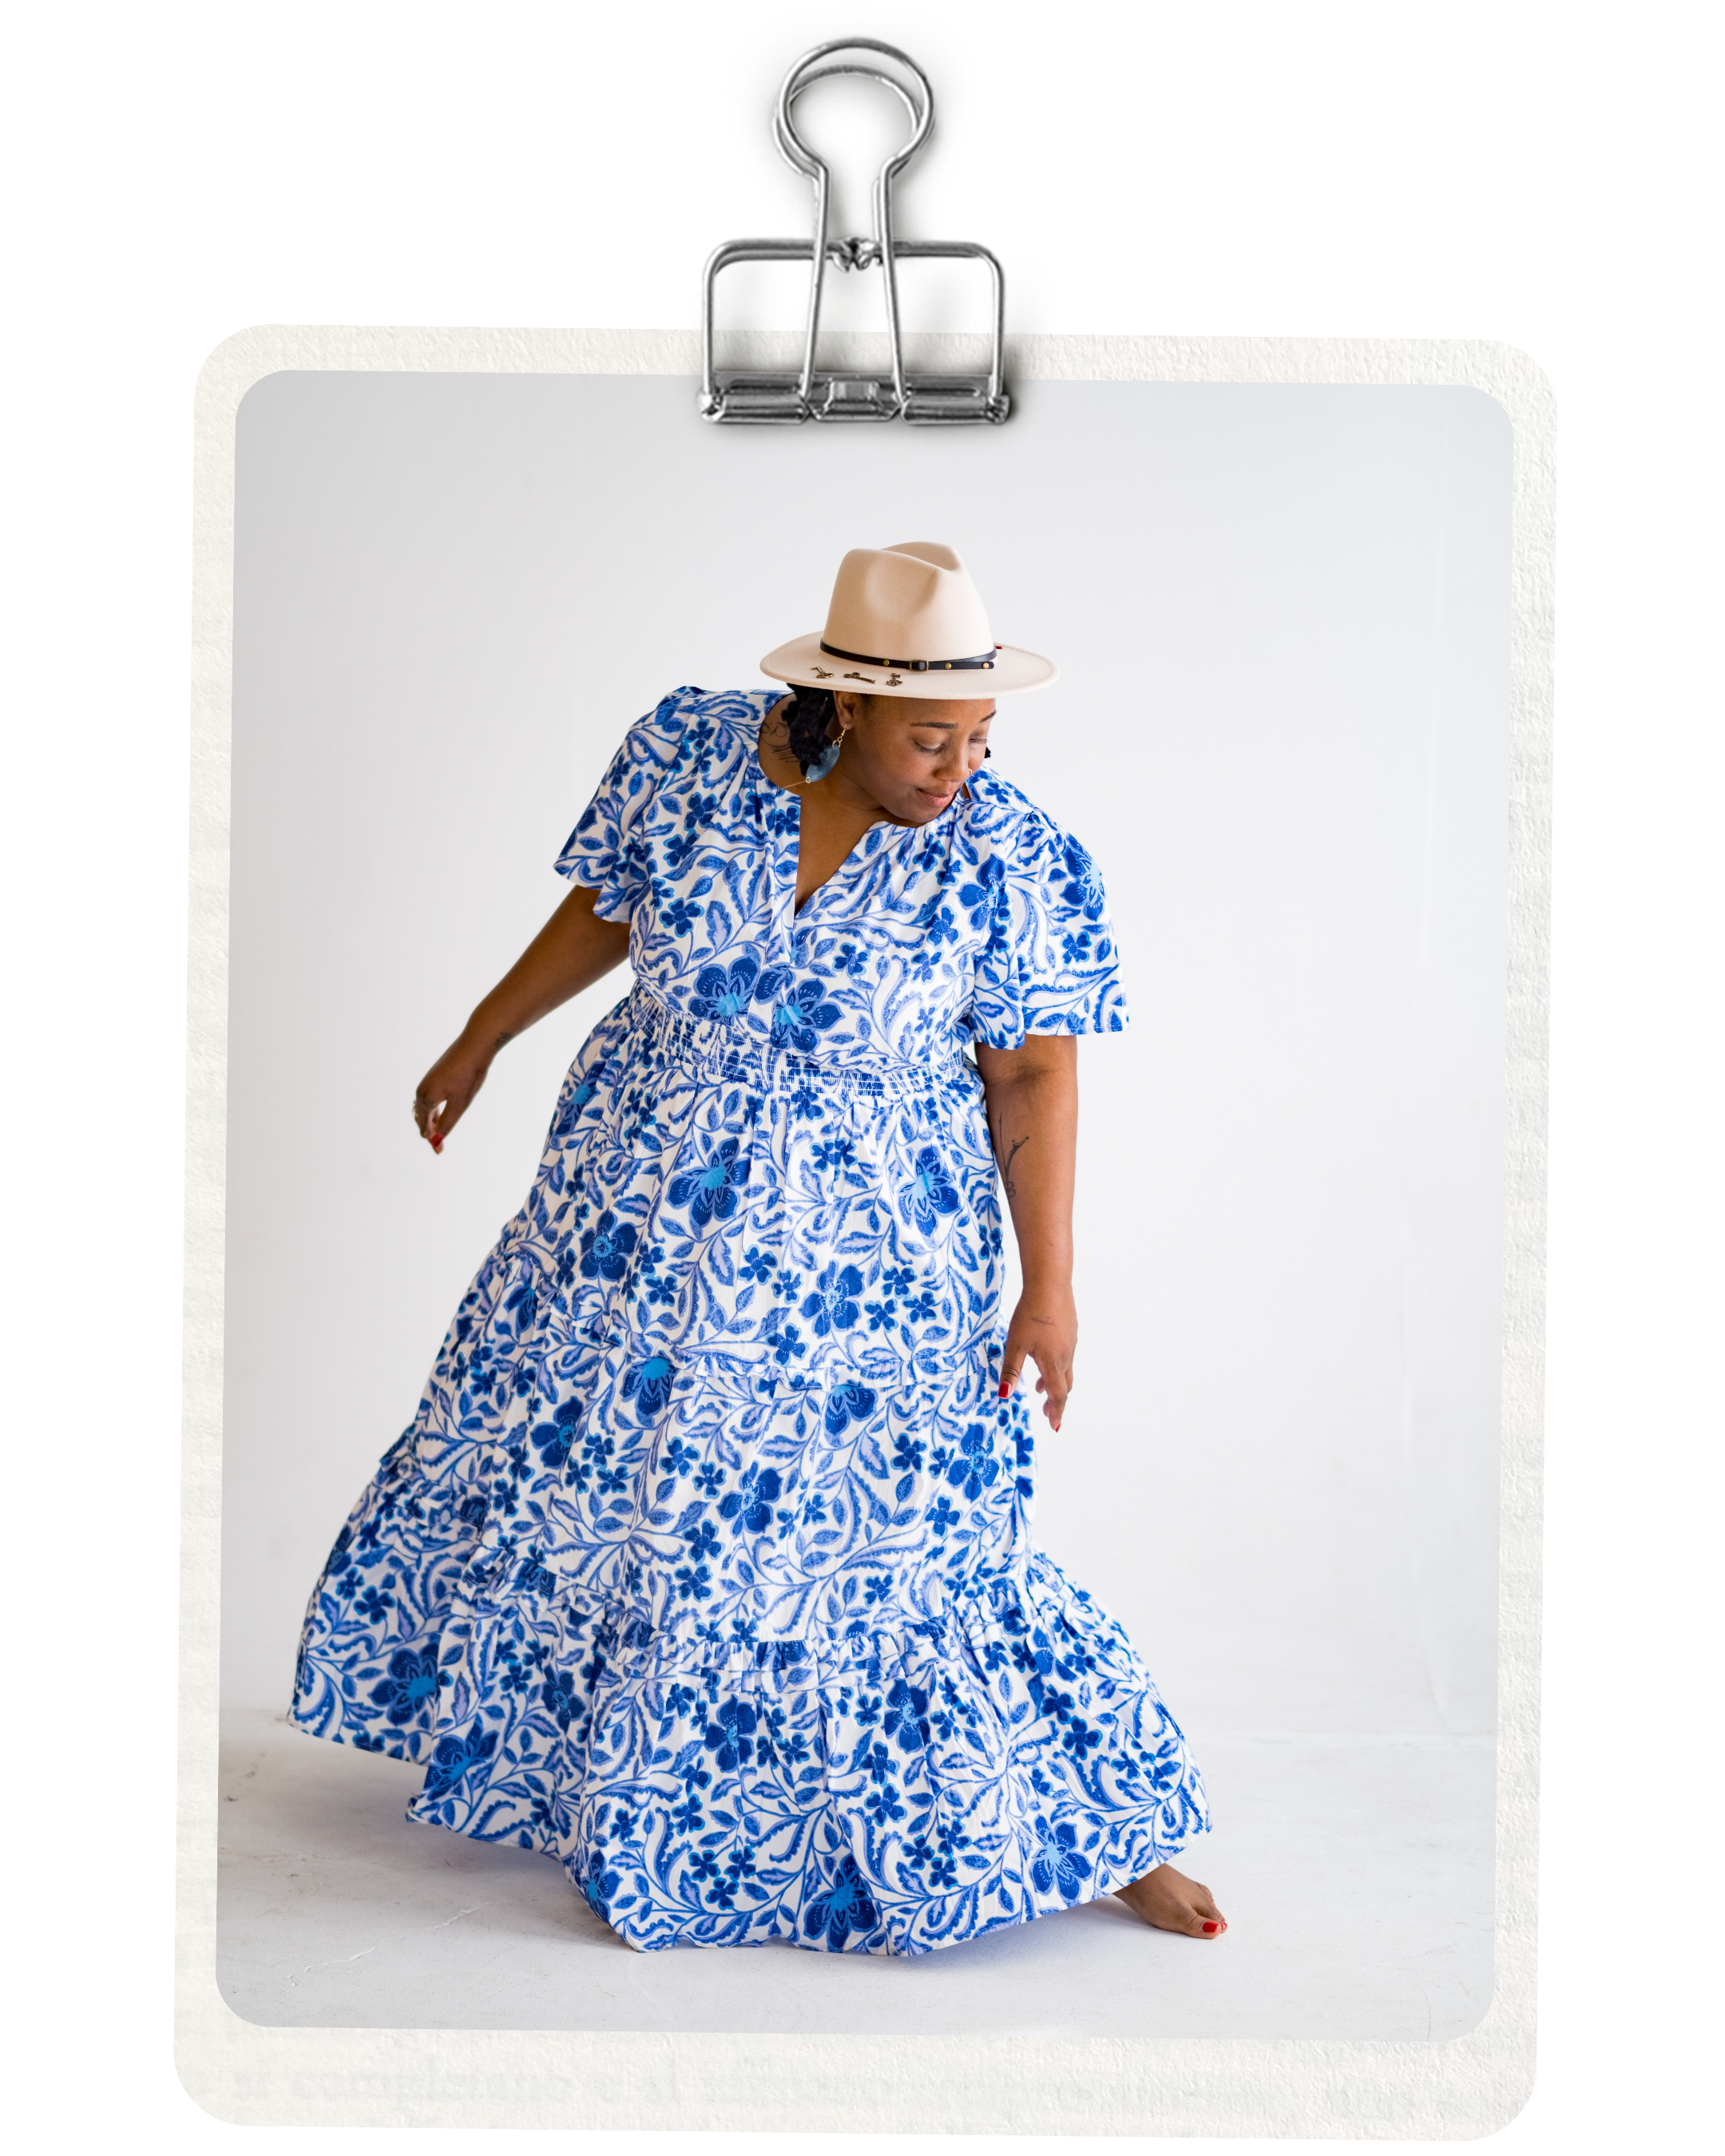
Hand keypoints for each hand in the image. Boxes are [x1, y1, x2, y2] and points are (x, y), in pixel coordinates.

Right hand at [413, 1032, 499, 1153]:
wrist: (474, 1046)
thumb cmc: (468, 1076)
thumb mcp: (459, 1105)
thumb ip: (446, 1124)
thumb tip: (436, 1142)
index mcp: (425, 1099)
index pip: (425, 1126)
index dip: (432, 1140)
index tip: (439, 1152)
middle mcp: (422, 1090)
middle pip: (421, 1117)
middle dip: (429, 1131)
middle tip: (439, 1147)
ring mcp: (428, 1081)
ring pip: (424, 1106)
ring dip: (430, 1120)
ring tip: (437, 1132)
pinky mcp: (435, 1075)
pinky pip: (429, 1097)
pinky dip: (433, 1109)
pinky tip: (440, 1112)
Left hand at [998, 1282, 1077, 1430]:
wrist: (1050, 1284)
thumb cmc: (1030, 1314)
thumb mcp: (1015, 1344)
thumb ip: (1011, 1371)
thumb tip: (1004, 1396)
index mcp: (1052, 1362)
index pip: (1057, 1395)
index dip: (1055, 1412)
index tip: (1054, 1426)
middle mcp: (1066, 1355)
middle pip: (1064, 1386)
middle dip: (1056, 1401)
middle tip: (1046, 1412)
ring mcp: (1071, 1342)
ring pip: (1065, 1369)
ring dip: (1055, 1383)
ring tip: (1040, 1388)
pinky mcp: (1071, 1330)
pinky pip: (1066, 1355)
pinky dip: (1057, 1366)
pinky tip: (1044, 1357)